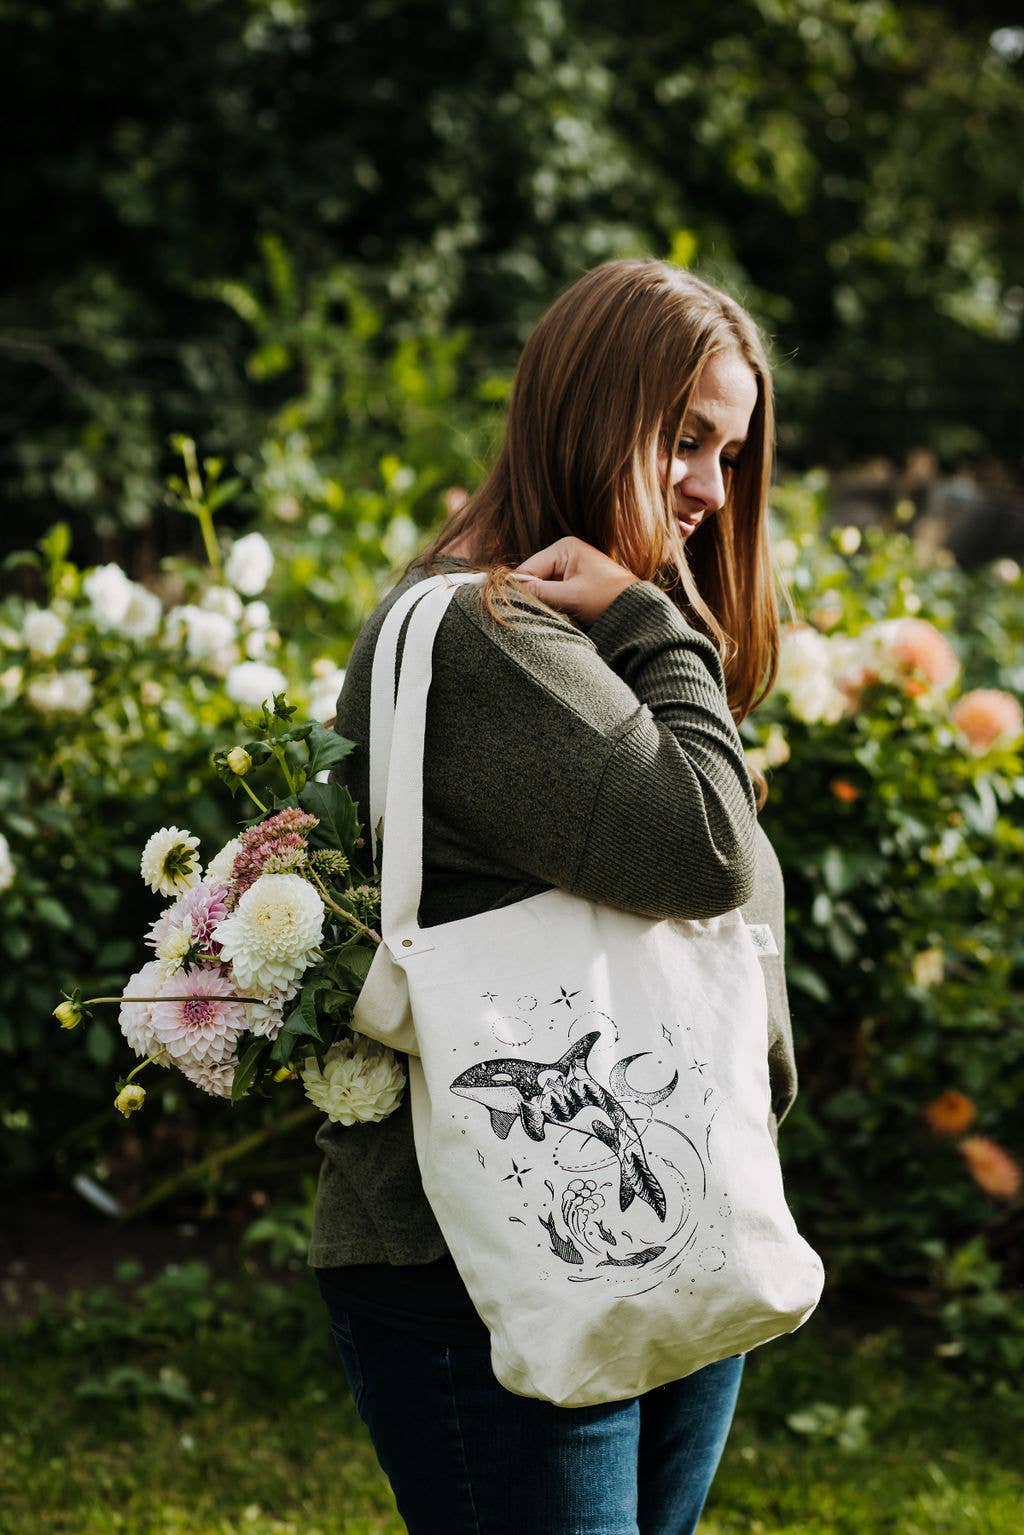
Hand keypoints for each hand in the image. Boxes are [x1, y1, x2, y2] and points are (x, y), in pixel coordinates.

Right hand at [511, 537, 639, 627]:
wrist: (634, 609)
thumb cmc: (607, 598)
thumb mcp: (571, 596)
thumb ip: (540, 593)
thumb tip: (510, 592)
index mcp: (564, 548)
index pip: (529, 567)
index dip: (519, 587)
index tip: (511, 606)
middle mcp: (563, 554)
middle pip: (533, 577)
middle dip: (532, 595)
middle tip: (531, 613)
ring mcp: (567, 568)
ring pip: (541, 587)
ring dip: (542, 601)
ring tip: (548, 614)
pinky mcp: (571, 582)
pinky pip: (551, 593)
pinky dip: (551, 604)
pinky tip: (556, 613)